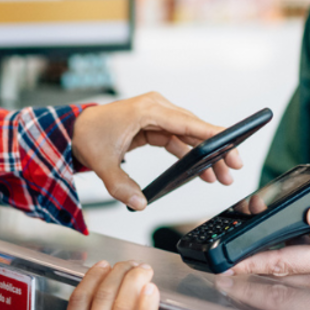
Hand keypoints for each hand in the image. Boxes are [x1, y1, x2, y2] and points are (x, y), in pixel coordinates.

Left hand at [72, 92, 241, 209]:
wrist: (75, 129)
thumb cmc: (88, 135)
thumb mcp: (102, 162)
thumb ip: (120, 185)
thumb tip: (138, 202)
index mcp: (146, 109)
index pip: (185, 122)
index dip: (209, 133)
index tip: (230, 141)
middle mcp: (156, 107)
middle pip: (193, 128)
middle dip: (215, 149)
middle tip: (234, 167)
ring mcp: (157, 115)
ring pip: (189, 135)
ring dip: (205, 155)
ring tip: (221, 175)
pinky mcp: (156, 125)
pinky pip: (179, 139)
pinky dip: (191, 155)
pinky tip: (202, 171)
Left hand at [229, 204, 309, 306]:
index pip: (281, 262)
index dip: (248, 263)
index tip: (224, 265)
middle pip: (278, 273)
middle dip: (248, 267)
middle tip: (222, 261)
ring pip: (290, 276)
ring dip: (266, 268)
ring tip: (242, 257)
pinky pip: (306, 276)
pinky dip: (288, 268)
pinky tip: (284, 256)